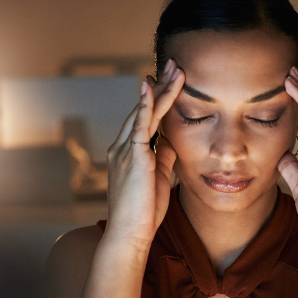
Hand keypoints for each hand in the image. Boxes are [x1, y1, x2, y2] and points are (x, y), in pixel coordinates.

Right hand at [105, 59, 183, 248]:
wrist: (130, 234)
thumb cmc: (143, 212)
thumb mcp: (157, 177)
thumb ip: (163, 155)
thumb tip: (172, 139)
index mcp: (128, 152)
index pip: (144, 117)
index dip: (157, 98)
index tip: (169, 80)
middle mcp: (122, 146)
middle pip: (143, 108)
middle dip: (160, 85)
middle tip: (174, 63)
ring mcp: (124, 149)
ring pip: (144, 111)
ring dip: (160, 88)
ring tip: (175, 68)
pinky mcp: (132, 155)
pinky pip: (139, 124)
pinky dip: (145, 104)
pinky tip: (151, 86)